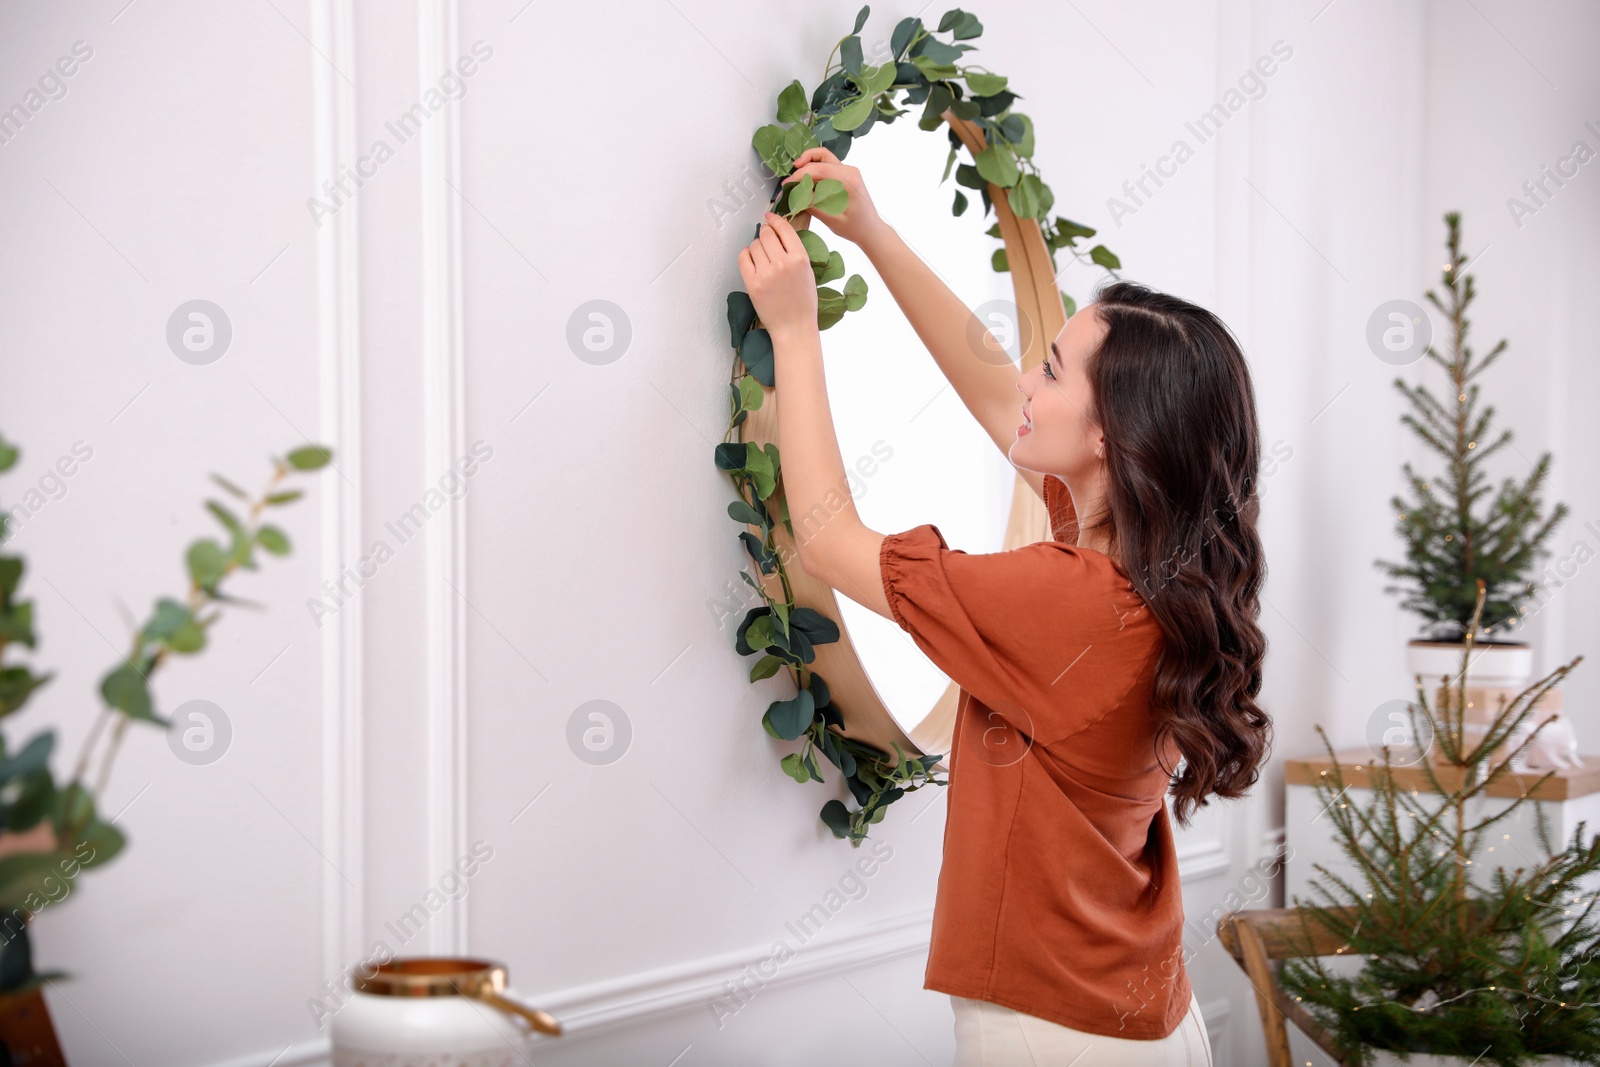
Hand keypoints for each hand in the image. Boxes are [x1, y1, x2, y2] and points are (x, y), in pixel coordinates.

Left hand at [738, 212, 816, 337]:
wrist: (794, 327)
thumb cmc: (803, 302)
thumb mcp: (807, 272)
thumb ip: (795, 252)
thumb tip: (778, 232)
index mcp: (800, 258)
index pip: (784, 229)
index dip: (775, 220)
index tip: (770, 217)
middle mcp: (782, 263)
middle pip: (767, 235)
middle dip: (765, 233)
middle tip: (765, 238)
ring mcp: (766, 273)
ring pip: (754, 245)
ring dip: (756, 247)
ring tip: (762, 257)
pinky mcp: (753, 283)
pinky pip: (743, 258)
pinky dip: (746, 255)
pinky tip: (751, 259)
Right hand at [780, 146, 886, 248]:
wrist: (870, 229)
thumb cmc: (856, 228)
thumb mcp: (833, 220)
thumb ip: (814, 205)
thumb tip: (796, 195)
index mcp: (848, 180)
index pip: (818, 169)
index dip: (800, 175)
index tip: (787, 185)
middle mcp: (849, 170)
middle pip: (819, 157)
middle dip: (801, 169)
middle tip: (788, 183)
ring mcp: (848, 170)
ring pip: (822, 157)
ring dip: (807, 163)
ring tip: (795, 176)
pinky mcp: (845, 174)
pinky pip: (826, 165)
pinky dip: (813, 169)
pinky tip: (805, 181)